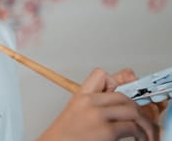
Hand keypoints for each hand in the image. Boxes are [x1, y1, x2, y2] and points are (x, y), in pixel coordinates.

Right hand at [38, 68, 159, 140]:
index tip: (126, 94)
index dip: (117, 82)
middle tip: (141, 118)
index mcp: (79, 96)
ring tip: (143, 131)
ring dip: (143, 122)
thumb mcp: (75, 114)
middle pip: (123, 95)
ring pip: (132, 109)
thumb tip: (115, 101)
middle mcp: (88, 102)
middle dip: (136, 107)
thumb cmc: (65, 136)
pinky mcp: (106, 131)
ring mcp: (97, 115)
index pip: (101, 75)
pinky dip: (140, 134)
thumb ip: (93, 105)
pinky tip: (137, 138)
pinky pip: (132, 127)